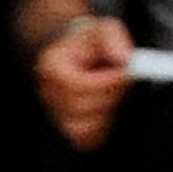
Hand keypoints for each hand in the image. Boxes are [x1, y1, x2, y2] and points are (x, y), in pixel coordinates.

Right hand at [36, 13, 133, 146]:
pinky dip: (102, 128)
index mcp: (51, 68)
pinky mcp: (69, 132)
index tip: (124, 74)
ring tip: (112, 95)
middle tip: (122, 84)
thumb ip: (114, 40)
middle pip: (82, 109)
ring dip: (105, 114)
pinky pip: (87, 140)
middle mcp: (48, 94)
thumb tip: (123, 60)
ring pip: (84, 129)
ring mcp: (55, 116)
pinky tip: (107, 109)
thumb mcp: (104, 31)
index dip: (106, 84)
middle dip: (108, 98)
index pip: (78, 86)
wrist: (81, 58)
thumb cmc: (92, 45)